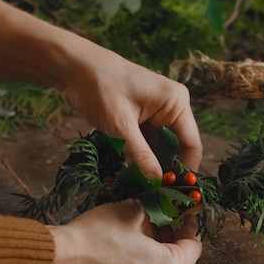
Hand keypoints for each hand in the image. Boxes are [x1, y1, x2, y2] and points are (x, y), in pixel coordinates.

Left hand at [0, 0, 200, 178]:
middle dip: (163, 171)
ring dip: (148, 166)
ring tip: (138, 189)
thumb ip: (140, 156)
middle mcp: (171, 107)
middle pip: (175, 148)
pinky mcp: (139, 118)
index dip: (183, 170)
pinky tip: (128, 175)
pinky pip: (144, 144)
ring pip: (158, 148)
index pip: (191, 144)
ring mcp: (155, 113)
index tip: (172, 194)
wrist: (73, 67)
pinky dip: (136, 158)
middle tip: (152, 196)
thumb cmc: (100, 87)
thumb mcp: (120, 126)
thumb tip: (157, 184)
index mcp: (176, 103)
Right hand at [43, 200, 201, 263]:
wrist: (61, 258)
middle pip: (177, 255)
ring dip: (156, 240)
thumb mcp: (135, 209)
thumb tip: (165, 203)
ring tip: (143, 216)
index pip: (194, 244)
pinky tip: (130, 232)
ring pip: (160, 262)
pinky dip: (143, 251)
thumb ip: (158, 207)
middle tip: (162, 207)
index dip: (189, 220)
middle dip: (171, 230)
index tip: (182, 205)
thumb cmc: (99, 236)